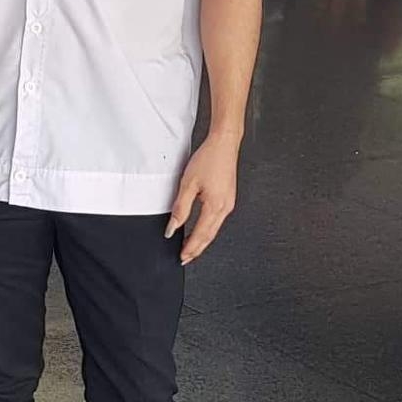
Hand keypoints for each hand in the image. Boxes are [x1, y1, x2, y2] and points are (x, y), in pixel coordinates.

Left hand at [165, 130, 240, 264]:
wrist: (224, 144)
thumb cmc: (209, 159)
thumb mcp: (188, 184)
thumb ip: (180, 209)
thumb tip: (173, 227)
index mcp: (215, 206)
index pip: (200, 235)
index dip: (190, 248)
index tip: (182, 257)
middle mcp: (225, 207)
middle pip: (209, 236)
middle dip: (197, 249)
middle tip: (186, 258)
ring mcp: (228, 203)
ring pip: (214, 229)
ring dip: (202, 240)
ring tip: (191, 248)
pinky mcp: (228, 198)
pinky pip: (217, 220)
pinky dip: (208, 229)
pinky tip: (202, 230)